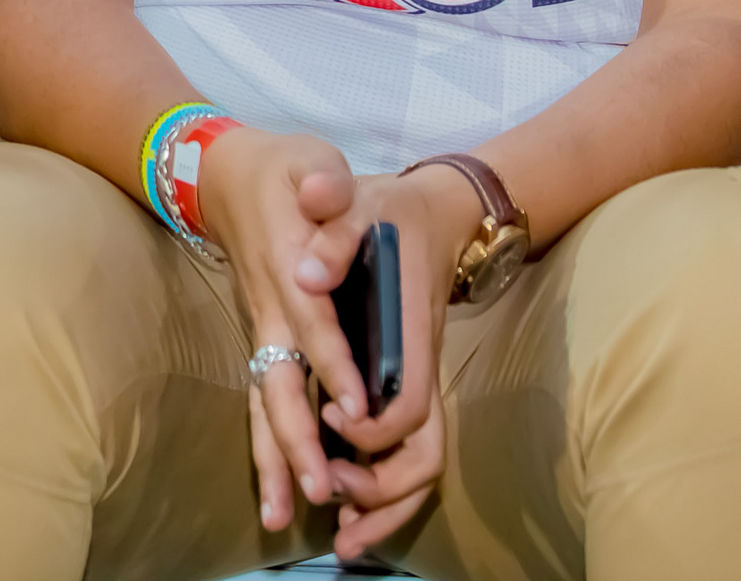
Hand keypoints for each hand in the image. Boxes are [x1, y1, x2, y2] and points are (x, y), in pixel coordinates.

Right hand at [197, 132, 477, 550]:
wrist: (225, 175)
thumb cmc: (281, 169)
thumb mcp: (309, 158)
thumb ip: (322, 180)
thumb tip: (322, 195)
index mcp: (287, 269)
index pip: (314, 324)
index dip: (335, 365)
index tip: (356, 410)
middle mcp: (270, 310)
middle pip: (279, 383)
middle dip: (297, 438)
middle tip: (320, 489)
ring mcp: (261, 330)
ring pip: (263, 403)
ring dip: (273, 459)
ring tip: (283, 514)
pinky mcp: (261, 340)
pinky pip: (260, 402)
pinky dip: (265, 449)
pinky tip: (274, 493)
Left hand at [314, 167, 482, 561]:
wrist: (434, 211)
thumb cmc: (390, 209)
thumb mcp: (361, 201)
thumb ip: (337, 228)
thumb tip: (306, 269)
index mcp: (410, 333)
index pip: (406, 403)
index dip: (372, 427)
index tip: (330, 420)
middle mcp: (418, 369)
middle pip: (422, 454)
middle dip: (380, 490)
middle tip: (330, 499)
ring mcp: (415, 383)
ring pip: (419, 466)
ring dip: (384, 507)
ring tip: (342, 539)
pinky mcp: (401, 387)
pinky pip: (402, 453)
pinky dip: (380, 490)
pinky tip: (345, 513)